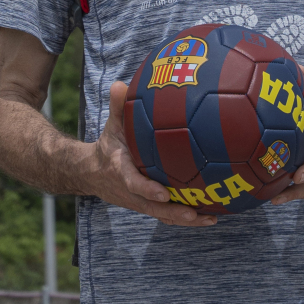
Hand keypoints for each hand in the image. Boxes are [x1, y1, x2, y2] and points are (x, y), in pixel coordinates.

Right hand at [84, 82, 216, 226]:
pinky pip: (167, 215)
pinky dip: (186, 219)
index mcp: (121, 171)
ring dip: (185, 219)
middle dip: (173, 212)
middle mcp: (131, 191)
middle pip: (153, 207)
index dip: (147, 190)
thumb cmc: (109, 146)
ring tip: (210, 219)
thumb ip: (117, 107)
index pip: (133, 183)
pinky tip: (210, 217)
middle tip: (194, 213)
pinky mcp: (149, 206)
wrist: (93, 173)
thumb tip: (120, 84)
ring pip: (162, 215)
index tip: (163, 193)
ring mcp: (140, 202)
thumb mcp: (111, 126)